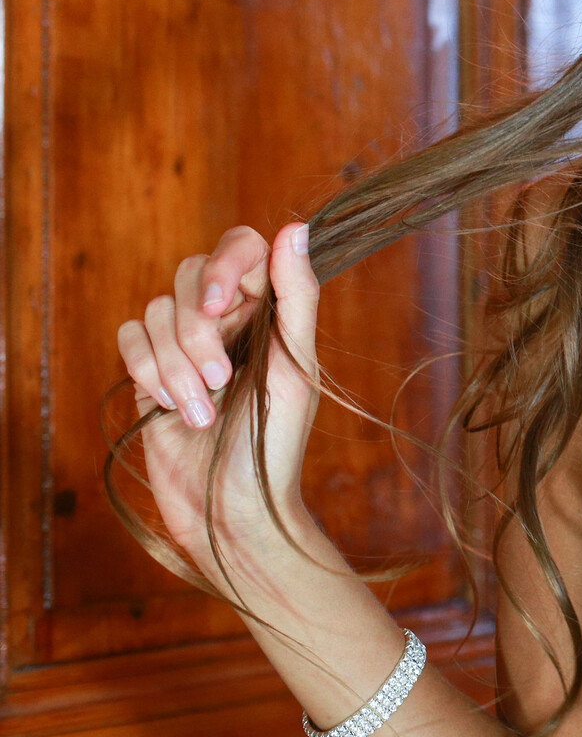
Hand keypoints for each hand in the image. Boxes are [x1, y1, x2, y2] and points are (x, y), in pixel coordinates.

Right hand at [116, 222, 323, 577]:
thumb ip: (296, 297)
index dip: (224, 263)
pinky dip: (149, 371)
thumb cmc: (276, 441)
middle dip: (198, 333)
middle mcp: (226, 317)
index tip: (218, 303)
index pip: (240, 246)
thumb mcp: (296, 368)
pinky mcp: (149, 369)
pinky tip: (174, 408)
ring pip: (156, 310)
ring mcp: (184, 342)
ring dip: (177, 365)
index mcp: (268, 308)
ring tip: (204, 410)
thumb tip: (295, 227)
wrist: (233, 509)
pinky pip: (129, 337)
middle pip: (190, 276)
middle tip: (221, 381)